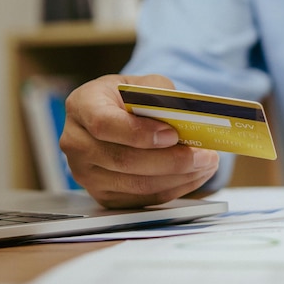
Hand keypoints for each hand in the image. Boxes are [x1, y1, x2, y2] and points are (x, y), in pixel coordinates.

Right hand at [60, 74, 219, 207]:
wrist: (119, 114)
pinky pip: (142, 199)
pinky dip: (174, 188)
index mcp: (82, 105)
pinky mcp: (103, 195)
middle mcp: (76, 141)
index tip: (172, 134)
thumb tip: (186, 117)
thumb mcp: (145, 84)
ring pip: (136, 184)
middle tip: (204, 155)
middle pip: (124, 160)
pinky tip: (194, 175)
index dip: (139, 133)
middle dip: (172, 160)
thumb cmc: (132, 97)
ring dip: (179, 177)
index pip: (104, 124)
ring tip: (207, 164)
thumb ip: (162, 96)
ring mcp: (86, 173)